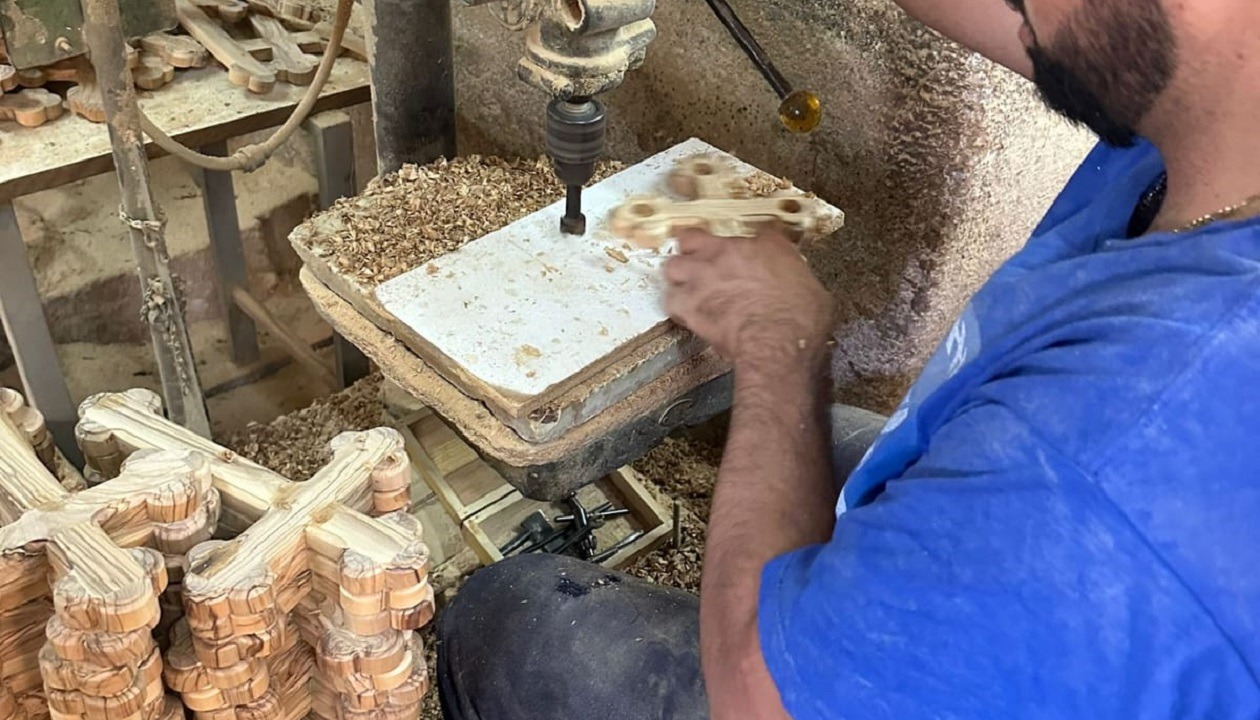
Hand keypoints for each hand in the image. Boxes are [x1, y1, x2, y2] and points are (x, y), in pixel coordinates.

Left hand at [662, 227, 832, 368]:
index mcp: (765, 246)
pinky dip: (677, 308)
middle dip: (694, 251)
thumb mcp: (812, 288)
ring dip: (679, 277)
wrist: (779, 341)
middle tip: (701, 265)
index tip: (746, 255)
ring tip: (688, 289)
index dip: (745, 245)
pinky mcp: (689, 305)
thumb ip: (794, 278)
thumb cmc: (801, 318)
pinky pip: (671, 301)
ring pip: (673, 266)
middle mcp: (728, 254)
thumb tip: (795, 284)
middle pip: (692, 238)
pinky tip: (687, 315)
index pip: (754, 232)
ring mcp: (703, 277)